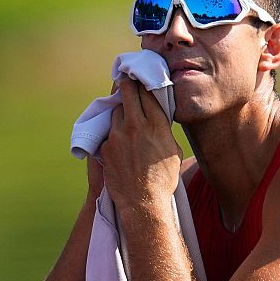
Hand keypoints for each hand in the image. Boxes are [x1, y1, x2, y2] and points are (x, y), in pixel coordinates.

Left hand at [99, 76, 182, 209]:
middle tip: (126, 78)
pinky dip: (113, 129)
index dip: (144, 83)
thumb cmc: (163, 180)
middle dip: (127, 83)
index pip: (148, 93)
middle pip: (128, 92)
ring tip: (123, 109)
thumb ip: (164, 131)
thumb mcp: (173, 151)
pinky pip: (108, 130)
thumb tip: (159, 119)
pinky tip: (117, 133)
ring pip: (116, 110)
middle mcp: (136, 126)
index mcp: (157, 126)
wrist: (142, 202)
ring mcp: (118, 136)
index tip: (142, 78)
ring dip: (120, 108)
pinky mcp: (106, 147)